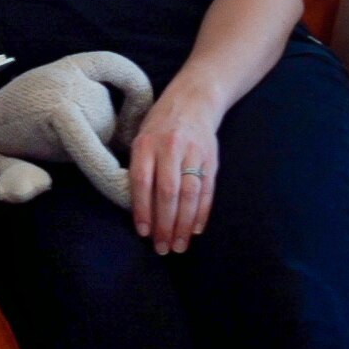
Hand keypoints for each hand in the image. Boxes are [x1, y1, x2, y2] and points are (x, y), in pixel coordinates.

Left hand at [128, 88, 220, 255]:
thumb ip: (140, 167)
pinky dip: (202, 214)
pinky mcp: (211, 160)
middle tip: (162, 248)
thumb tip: (136, 207)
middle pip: (168, 192)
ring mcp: (193, 154)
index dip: (142, 209)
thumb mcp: (141, 138)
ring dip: (184, 225)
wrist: (193, 101)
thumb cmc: (160, 126)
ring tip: (178, 245)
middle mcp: (170, 148)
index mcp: (146, 143)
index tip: (143, 232)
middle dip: (164, 224)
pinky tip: (195, 230)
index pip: (142, 181)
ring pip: (189, 195)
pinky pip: (207, 191)